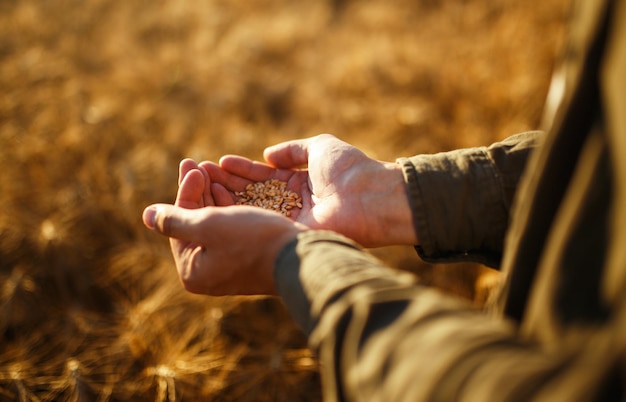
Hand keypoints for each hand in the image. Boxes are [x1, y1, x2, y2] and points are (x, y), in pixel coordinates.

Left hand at [142, 159, 304, 295]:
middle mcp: (208, 273)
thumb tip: (145, 215)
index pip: (177, 224)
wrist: (301, 258)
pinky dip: (229, 209)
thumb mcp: (207, 226)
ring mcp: (229, 267)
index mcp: (192, 271)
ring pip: (213, 225)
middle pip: (194, 224)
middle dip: (196, 191)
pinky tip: (230, 189)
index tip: (192, 165)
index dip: (184, 191)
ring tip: (213, 170)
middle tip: (195, 163)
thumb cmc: (253, 240)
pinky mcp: (248, 259)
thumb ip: (173, 220)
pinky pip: (231, 230)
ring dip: (211, 196)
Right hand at [203, 134, 417, 246]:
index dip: (241, 169)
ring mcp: (289, 220)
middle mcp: (292, 203)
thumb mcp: (320, 147)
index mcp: (300, 183)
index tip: (217, 163)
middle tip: (199, 173)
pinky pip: (257, 221)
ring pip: (250, 208)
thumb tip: (268, 154)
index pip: (263, 176)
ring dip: (225, 196)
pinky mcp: (288, 233)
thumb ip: (293, 150)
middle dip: (226, 183)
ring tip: (200, 182)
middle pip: (252, 192)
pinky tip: (215, 200)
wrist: (369, 197)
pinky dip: (237, 211)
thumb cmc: (349, 168)